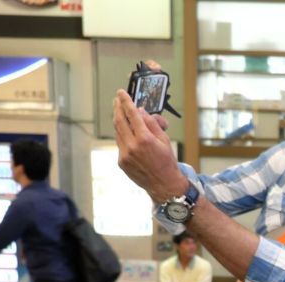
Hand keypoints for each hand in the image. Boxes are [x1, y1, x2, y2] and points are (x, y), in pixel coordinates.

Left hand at [113, 88, 185, 202]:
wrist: (164, 185)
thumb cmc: (167, 162)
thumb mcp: (164, 140)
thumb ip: (151, 124)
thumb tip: (140, 112)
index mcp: (145, 139)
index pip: (132, 114)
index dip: (126, 102)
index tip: (121, 93)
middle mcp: (132, 146)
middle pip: (120, 121)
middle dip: (117, 108)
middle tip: (116, 100)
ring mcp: (125, 154)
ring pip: (118, 132)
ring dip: (119, 121)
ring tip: (120, 114)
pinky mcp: (121, 162)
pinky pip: (120, 144)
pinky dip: (122, 136)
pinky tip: (127, 134)